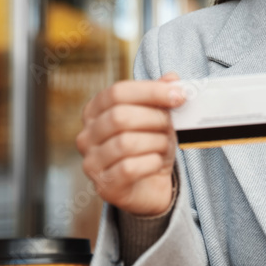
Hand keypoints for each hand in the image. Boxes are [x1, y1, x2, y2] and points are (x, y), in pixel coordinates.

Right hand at [76, 73, 185, 216]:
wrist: (150, 187)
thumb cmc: (150, 147)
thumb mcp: (157, 118)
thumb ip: (161, 96)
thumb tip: (173, 78)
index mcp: (95, 111)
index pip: (117, 92)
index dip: (151, 91)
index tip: (179, 96)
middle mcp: (87, 136)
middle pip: (120, 116)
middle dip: (155, 118)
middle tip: (171, 125)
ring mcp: (91, 162)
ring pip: (125, 143)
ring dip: (155, 142)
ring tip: (163, 145)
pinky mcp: (104, 186)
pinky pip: (129, 168)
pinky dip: (151, 163)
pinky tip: (157, 162)